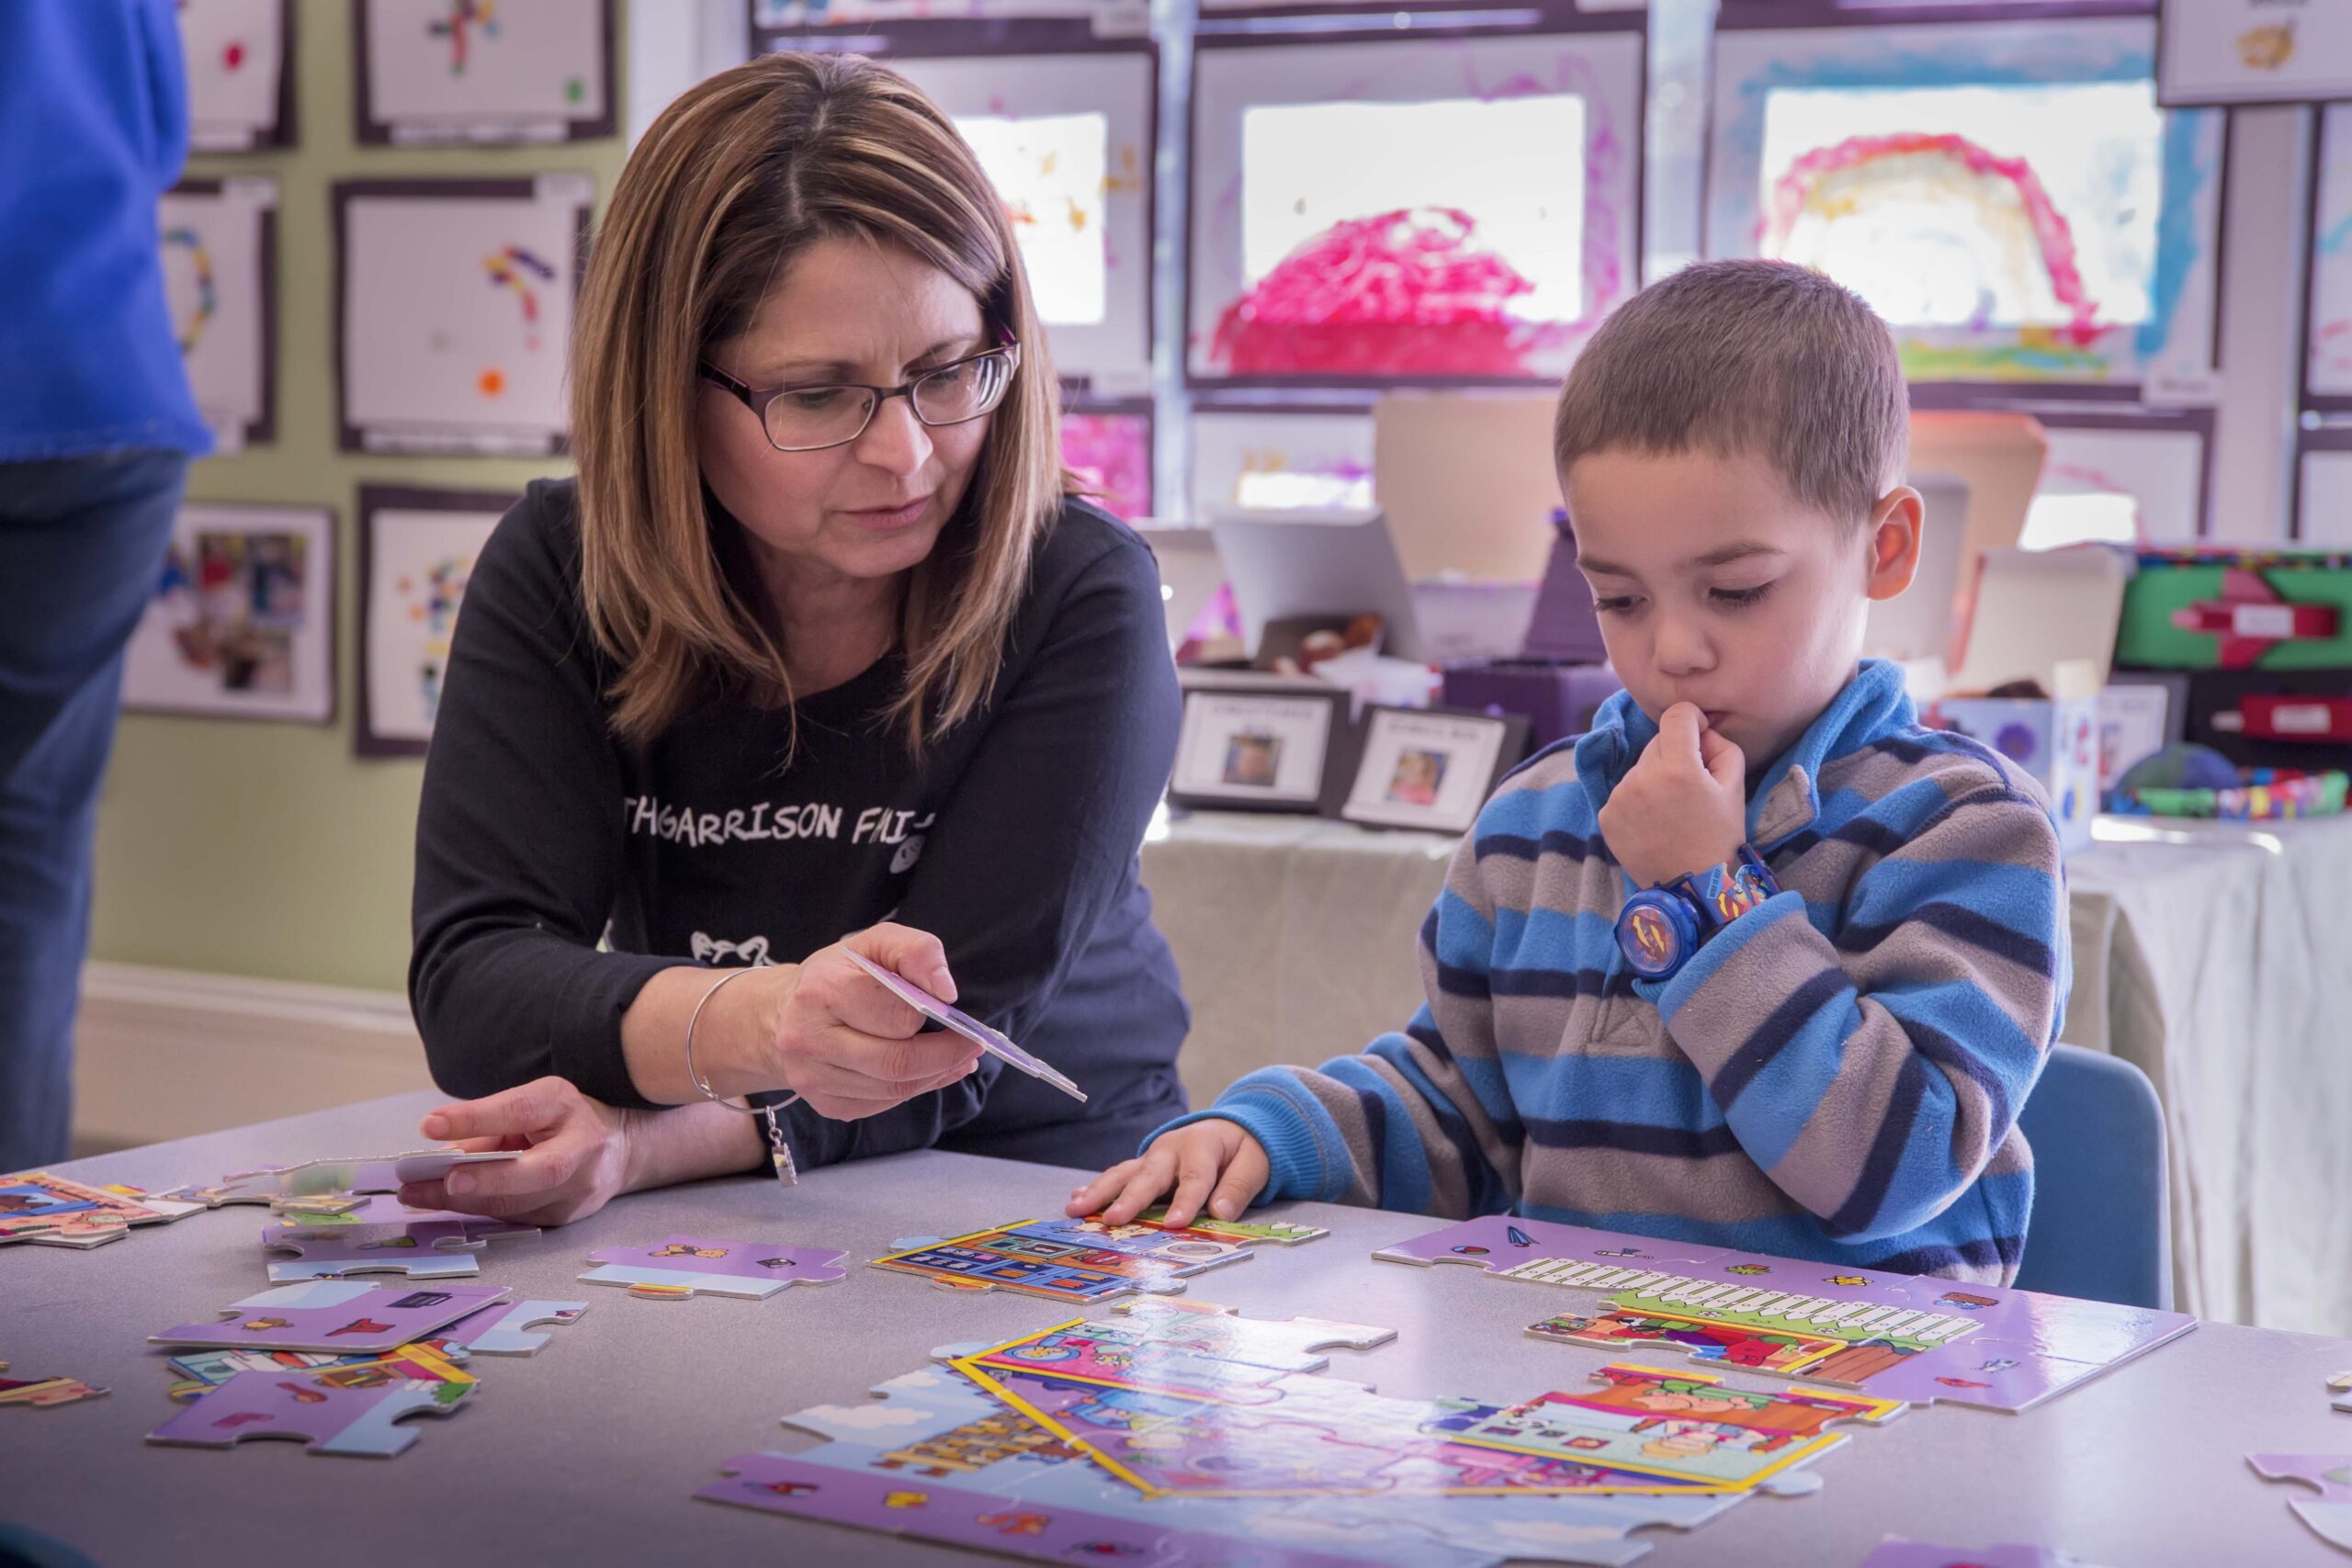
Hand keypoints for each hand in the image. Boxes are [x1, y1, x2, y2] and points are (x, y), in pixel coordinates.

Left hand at [396, 1076, 641, 1226]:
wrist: (618, 1148)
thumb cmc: (560, 1120)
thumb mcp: (529, 1105)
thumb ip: (487, 1127)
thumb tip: (437, 1156)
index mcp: (565, 1106)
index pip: (520, 1110)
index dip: (476, 1118)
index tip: (430, 1125)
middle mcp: (582, 1148)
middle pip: (539, 1170)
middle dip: (487, 1179)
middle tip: (441, 1181)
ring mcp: (580, 1189)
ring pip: (519, 1204)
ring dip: (465, 1202)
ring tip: (417, 1196)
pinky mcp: (566, 1217)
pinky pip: (515, 1217)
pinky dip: (479, 1210)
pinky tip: (447, 1204)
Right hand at [761, 923, 983, 1120]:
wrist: (781, 1014)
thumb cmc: (837, 974)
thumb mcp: (874, 943)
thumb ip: (916, 951)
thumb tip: (946, 990)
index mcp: (822, 989)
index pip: (896, 1013)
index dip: (932, 1012)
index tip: (953, 1010)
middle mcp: (808, 1038)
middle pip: (896, 1062)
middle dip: (946, 1055)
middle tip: (972, 1045)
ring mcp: (811, 1077)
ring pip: (893, 1089)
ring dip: (935, 1075)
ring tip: (957, 1058)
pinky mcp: (823, 1103)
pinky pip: (881, 1104)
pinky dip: (913, 1090)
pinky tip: (928, 1073)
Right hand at [1064, 1119, 1269, 1228]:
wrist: (1230, 1127)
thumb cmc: (1242, 1148)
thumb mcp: (1254, 1162)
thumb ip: (1238, 1187)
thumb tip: (1221, 1213)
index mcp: (1201, 1145)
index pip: (1194, 1177)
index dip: (1185, 1201)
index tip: (1174, 1224)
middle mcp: (1171, 1149)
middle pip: (1149, 1175)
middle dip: (1130, 1198)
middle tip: (1112, 1220)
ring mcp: (1152, 1158)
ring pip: (1124, 1174)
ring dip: (1099, 1192)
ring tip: (1076, 1209)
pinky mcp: (1143, 1166)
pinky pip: (1118, 1177)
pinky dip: (1095, 1188)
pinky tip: (1075, 1199)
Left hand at [1597, 702, 1746, 888]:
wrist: (1694, 887)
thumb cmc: (1720, 836)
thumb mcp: (1734, 786)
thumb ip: (1721, 745)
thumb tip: (1700, 729)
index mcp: (1678, 768)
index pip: (1676, 716)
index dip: (1692, 718)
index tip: (1699, 731)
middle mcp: (1642, 779)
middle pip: (1657, 742)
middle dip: (1675, 754)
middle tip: (1691, 786)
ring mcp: (1620, 798)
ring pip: (1639, 768)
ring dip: (1654, 777)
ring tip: (1672, 810)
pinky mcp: (1606, 816)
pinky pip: (1624, 792)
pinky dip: (1638, 800)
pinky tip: (1654, 822)